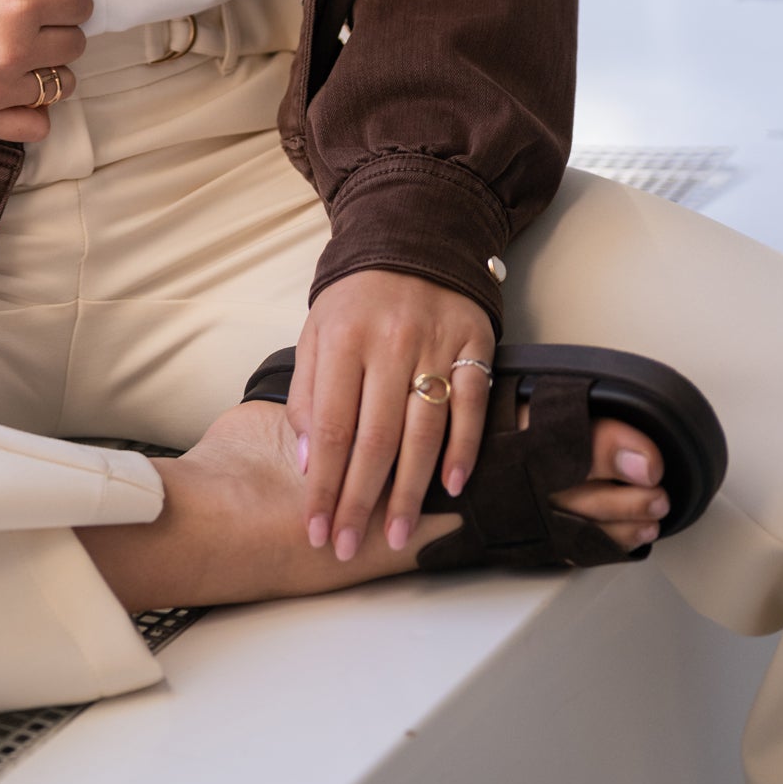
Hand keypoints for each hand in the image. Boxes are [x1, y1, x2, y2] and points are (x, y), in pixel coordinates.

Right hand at [0, 0, 102, 142]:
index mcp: (17, 1)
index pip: (80, 4)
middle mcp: (11, 50)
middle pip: (75, 44)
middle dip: (56, 28)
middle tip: (20, 18)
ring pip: (61, 85)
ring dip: (47, 68)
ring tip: (13, 51)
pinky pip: (36, 127)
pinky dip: (31, 109)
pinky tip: (10, 85)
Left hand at [288, 268, 493, 560]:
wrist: (414, 237)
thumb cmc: (357, 299)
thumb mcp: (316, 332)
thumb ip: (308, 393)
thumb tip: (309, 462)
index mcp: (342, 339)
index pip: (331, 427)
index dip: (323, 484)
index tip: (314, 526)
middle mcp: (389, 343)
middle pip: (374, 439)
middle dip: (359, 501)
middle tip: (347, 546)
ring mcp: (435, 344)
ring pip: (422, 433)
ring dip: (408, 492)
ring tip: (393, 537)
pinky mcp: (474, 345)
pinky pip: (472, 407)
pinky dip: (464, 451)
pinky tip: (451, 490)